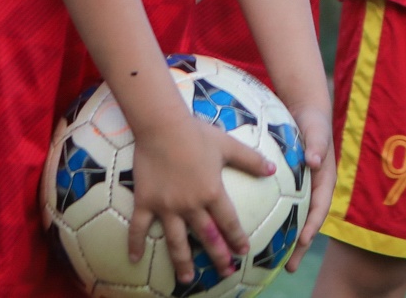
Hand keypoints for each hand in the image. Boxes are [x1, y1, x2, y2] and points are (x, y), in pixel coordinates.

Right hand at [129, 111, 272, 285]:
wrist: (162, 125)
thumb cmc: (197, 133)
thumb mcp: (229, 145)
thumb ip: (250, 160)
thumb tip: (272, 169)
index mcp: (212, 191)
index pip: (228, 222)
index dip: (237, 238)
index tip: (243, 252)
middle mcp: (191, 204)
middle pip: (207, 237)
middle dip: (218, 256)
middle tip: (225, 272)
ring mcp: (166, 206)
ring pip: (176, 241)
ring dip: (182, 262)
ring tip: (186, 279)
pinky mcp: (145, 202)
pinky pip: (138, 228)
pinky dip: (134, 244)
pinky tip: (133, 260)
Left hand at [285, 104, 336, 270]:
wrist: (305, 112)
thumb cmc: (313, 121)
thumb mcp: (317, 129)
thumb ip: (318, 144)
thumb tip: (314, 161)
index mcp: (325, 180)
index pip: (320, 207)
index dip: (313, 225)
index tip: (303, 241)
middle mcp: (314, 191)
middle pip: (307, 223)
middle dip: (300, 247)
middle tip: (290, 268)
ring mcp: (301, 192)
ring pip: (294, 220)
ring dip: (286, 243)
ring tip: (272, 263)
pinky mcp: (288, 190)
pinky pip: (281, 209)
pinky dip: (273, 224)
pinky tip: (256, 236)